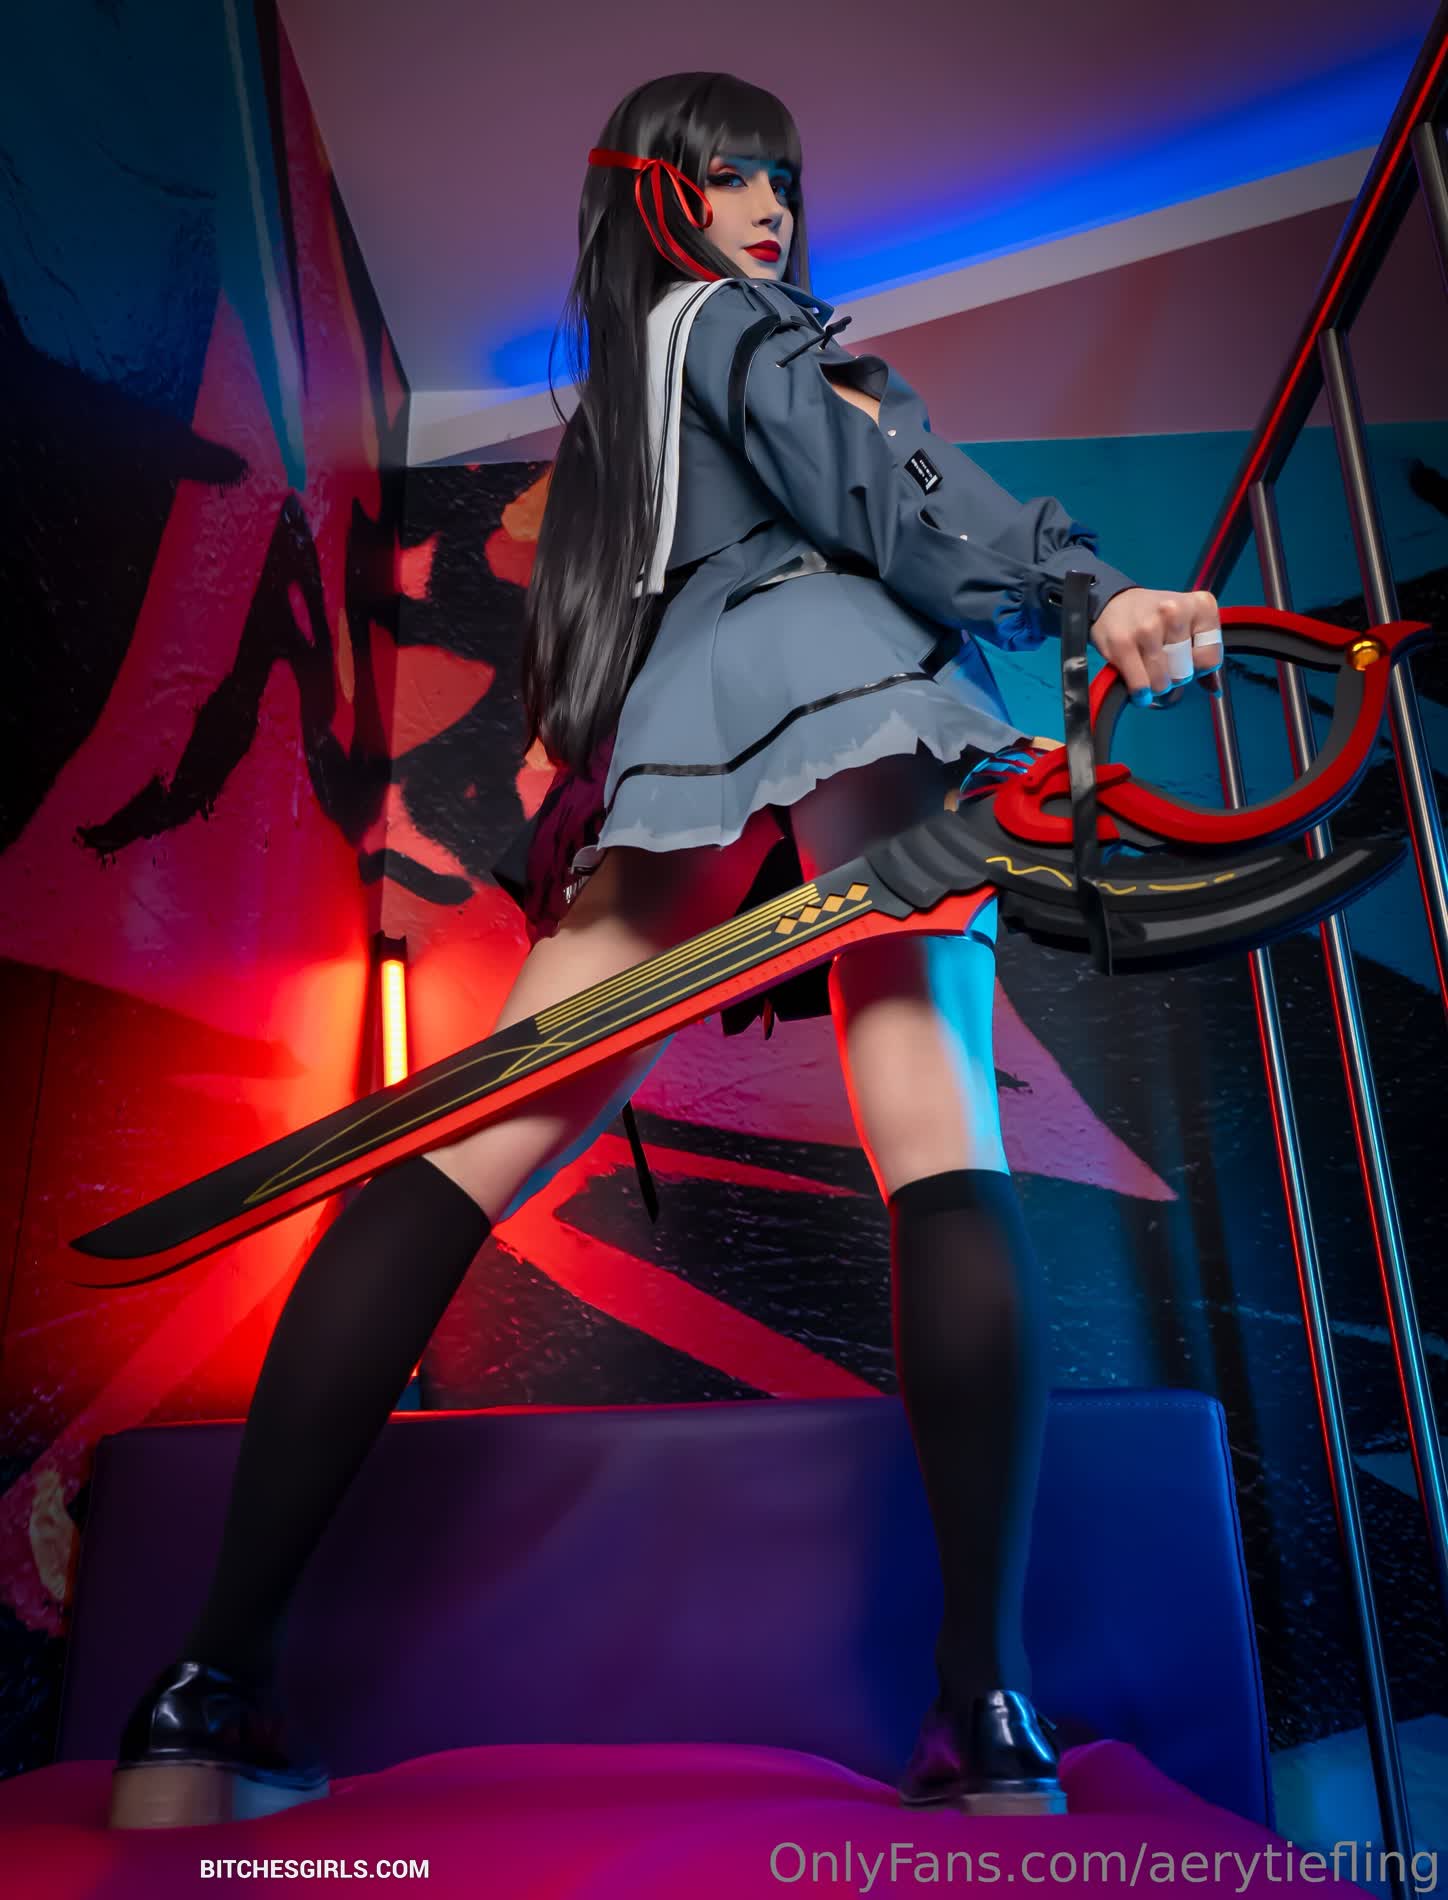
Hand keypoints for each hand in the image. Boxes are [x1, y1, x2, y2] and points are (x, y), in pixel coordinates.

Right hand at [1089, 588, 1222, 705]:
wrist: (1114, 603)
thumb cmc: (1155, 618)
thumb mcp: (1188, 625)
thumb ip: (1203, 654)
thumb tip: (1214, 689)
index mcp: (1200, 606)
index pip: (1210, 659)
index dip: (1196, 667)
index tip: (1185, 657)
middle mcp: (1175, 611)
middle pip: (1185, 673)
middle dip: (1173, 676)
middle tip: (1162, 661)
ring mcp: (1148, 627)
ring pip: (1162, 683)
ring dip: (1154, 684)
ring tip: (1147, 668)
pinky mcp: (1123, 643)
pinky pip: (1141, 685)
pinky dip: (1139, 693)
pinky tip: (1138, 686)